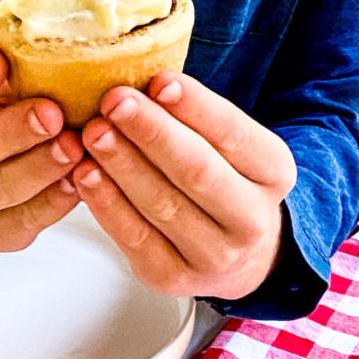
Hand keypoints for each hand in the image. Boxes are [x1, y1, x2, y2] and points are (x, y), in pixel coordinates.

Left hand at [72, 72, 296, 299]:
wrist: (232, 256)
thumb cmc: (220, 183)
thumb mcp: (227, 148)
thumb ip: (193, 120)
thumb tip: (141, 82)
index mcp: (274, 173)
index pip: (234, 135)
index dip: (196, 108)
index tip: (158, 80)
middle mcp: (251, 219)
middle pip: (197, 171)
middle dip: (151, 133)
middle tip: (114, 101)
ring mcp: (214, 255)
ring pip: (162, 205)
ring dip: (122, 166)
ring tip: (93, 133)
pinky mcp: (173, 278)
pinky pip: (135, 237)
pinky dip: (106, 203)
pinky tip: (84, 175)